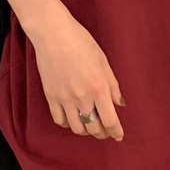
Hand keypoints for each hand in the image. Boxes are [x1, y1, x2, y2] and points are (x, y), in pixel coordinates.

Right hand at [27, 9, 125, 140]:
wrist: (53, 33)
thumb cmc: (80, 42)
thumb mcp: (103, 60)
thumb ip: (112, 85)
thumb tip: (119, 103)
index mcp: (99, 87)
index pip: (110, 120)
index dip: (116, 132)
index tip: (118, 136)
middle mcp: (82, 97)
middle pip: (94, 128)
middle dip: (102, 132)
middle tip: (105, 130)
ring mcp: (65, 98)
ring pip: (77, 128)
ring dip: (86, 130)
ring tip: (89, 125)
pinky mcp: (51, 96)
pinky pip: (60, 120)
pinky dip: (68, 124)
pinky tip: (72, 119)